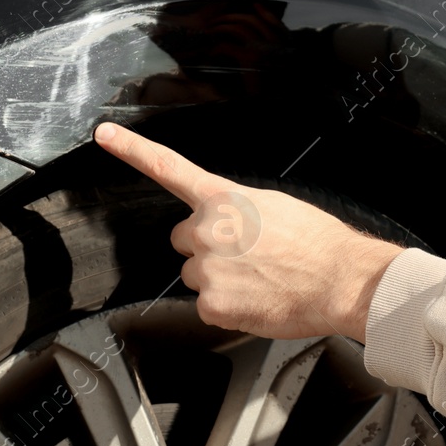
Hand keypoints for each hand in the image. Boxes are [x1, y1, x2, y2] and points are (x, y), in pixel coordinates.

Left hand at [93, 122, 405, 340]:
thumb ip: (240, 211)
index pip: (168, 167)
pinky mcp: (211, 305)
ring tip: (260, 280)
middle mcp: (208, 229)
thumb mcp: (277, 207)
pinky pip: (208, 309)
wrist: (341, 279)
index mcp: (225, 199)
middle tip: (246, 257)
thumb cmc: (319, 244)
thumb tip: (230, 226)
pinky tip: (258, 300)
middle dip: (207, 248)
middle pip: (184, 240)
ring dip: (219, 280)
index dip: (132, 150)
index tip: (104, 135)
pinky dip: (229, 309)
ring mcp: (206, 268)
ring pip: (196, 276)